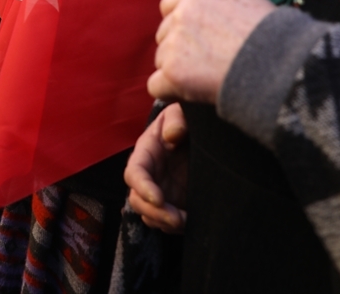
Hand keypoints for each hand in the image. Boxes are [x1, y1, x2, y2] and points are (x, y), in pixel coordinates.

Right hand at [125, 103, 188, 232]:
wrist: (204, 135)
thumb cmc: (188, 120)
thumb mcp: (183, 112)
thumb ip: (177, 118)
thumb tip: (171, 135)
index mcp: (146, 152)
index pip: (134, 173)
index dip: (142, 187)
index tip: (159, 198)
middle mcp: (149, 175)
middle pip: (137, 200)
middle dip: (155, 212)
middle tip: (177, 219)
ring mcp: (160, 191)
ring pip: (149, 215)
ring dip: (164, 223)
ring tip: (186, 221)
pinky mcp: (174, 204)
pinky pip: (165, 223)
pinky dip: (175, 228)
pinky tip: (191, 222)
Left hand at [148, 0, 273, 103]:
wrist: (279, 64)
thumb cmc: (274, 37)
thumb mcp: (247, 3)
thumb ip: (220, 8)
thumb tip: (215, 17)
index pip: (170, 6)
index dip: (180, 25)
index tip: (193, 39)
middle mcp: (182, 14)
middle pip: (164, 35)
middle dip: (179, 51)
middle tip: (207, 65)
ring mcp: (174, 43)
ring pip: (162, 61)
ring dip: (179, 72)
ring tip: (211, 78)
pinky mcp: (173, 72)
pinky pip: (157, 86)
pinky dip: (171, 93)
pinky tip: (195, 93)